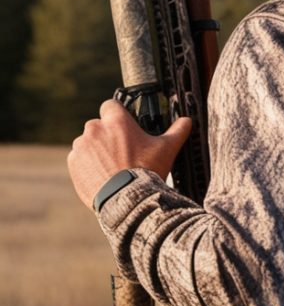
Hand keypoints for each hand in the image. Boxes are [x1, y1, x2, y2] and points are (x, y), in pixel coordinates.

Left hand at [67, 99, 192, 208]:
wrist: (127, 200)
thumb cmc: (147, 171)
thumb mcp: (167, 149)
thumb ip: (177, 131)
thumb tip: (187, 121)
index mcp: (116, 121)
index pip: (111, 105)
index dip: (118, 116)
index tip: (124, 128)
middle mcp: (95, 129)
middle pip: (99, 126)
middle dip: (108, 136)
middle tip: (123, 153)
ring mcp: (81, 146)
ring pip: (88, 143)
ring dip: (97, 151)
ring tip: (113, 168)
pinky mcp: (73, 163)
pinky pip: (80, 159)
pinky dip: (88, 165)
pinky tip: (104, 176)